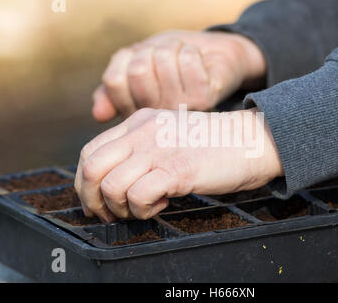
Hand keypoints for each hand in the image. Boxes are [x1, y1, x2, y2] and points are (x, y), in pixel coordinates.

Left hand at [75, 107, 282, 221]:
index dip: (85, 183)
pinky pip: (139, 196)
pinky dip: (145, 209)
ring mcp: (159, 149)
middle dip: (94, 200)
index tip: (96, 202)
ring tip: (146, 207)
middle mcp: (143, 132)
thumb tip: (114, 180)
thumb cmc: (212, 145)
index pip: (90, 152)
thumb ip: (142, 148)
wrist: (251, 140)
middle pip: (92, 169)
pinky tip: (164, 203)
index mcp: (138, 123)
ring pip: (112, 186)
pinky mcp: (178, 169)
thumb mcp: (169, 134)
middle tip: (112, 214)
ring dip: (123, 208)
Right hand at [92, 31, 265, 120]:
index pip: (115, 80)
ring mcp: (180, 111)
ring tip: (181, 60)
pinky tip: (198, 63)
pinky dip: (190, 51)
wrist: (212, 59)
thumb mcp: (132, 67)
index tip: (142, 61)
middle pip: (138, 69)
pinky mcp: (203, 100)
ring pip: (162, 60)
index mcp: (135, 114)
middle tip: (165, 57)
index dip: (127, 60)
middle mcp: (156, 119)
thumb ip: (110, 89)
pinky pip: (186, 59)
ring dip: (173, 48)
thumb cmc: (169, 62)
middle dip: (151, 50)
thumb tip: (98, 115)